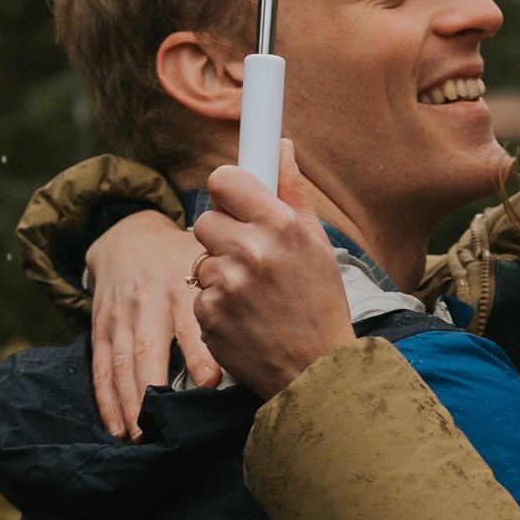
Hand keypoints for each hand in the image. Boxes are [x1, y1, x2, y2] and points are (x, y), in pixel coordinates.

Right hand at [86, 207, 218, 436]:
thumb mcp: (207, 260)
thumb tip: (275, 324)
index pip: (188, 323)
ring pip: (123, 364)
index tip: (209, 382)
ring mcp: (122, 316)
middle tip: (168, 425)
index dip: (197, 354)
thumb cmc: (182, 257)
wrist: (128, 235)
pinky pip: (102, 366)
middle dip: (155, 389)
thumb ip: (234, 285)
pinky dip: (106, 399)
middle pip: (148, 350)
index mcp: (180, 287)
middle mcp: (148, 302)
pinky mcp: (102, 327)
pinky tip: (116, 427)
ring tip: (141, 436)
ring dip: (129, 403)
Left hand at [190, 145, 357, 394]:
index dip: (227, 191)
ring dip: (220, 273)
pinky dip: (216, 304)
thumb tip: (281, 146)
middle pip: (205, 219)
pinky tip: (244, 317)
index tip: (235, 202)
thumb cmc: (320, 304)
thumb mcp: (315, 245)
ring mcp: (225, 286)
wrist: (314, 372)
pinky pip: (198, 295)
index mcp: (279, 225)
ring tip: (253, 295)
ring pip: (200, 260)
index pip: (223, 180)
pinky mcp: (207, 316)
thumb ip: (292, 192)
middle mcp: (250, 251)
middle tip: (250, 257)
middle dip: (223, 235)